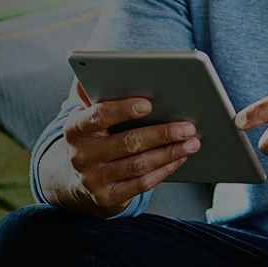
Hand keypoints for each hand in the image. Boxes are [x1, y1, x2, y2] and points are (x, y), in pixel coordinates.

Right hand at [61, 94, 200, 214]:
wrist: (75, 181)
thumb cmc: (92, 139)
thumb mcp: (86, 117)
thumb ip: (94, 96)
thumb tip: (98, 68)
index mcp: (75, 128)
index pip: (98, 116)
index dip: (123, 109)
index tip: (149, 104)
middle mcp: (81, 156)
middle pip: (127, 143)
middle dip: (162, 134)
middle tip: (188, 126)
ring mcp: (94, 179)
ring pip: (139, 165)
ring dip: (170, 153)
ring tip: (192, 142)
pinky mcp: (108, 198)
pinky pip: (142, 184)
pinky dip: (164, 170)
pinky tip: (180, 158)